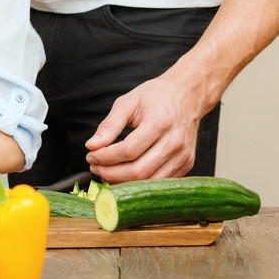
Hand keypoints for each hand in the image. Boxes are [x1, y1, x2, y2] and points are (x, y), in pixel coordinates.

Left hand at [83, 71, 205, 181]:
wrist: (188, 96)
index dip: (106, 157)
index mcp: (159, 123)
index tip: (91, 155)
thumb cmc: (156, 96)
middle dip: (111, 173)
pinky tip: (125, 175)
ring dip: (123, 183)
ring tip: (106, 172)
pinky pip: (160, 182)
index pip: (128, 150)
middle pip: (138, 171)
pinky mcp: (186, 165)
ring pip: (149, 182)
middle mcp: (174, 143)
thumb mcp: (128, 102)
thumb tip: (92, 145)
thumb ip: (110, 125)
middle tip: (95, 167)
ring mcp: (183, 156)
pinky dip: (140, 183)